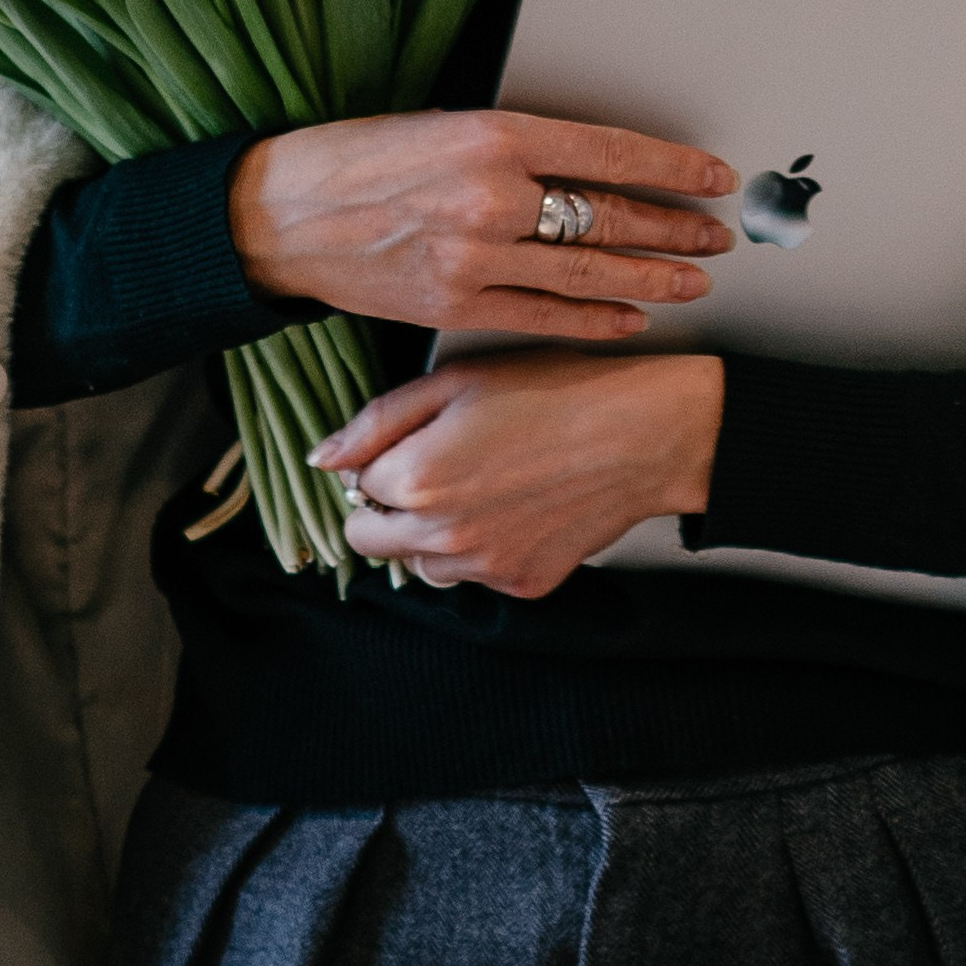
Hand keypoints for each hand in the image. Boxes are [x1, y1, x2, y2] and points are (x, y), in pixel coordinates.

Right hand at [228, 111, 736, 343]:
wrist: (279, 214)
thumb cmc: (356, 159)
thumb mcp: (441, 124)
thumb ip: (514, 148)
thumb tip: (585, 166)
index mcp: (493, 135)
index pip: (610, 153)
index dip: (672, 169)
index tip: (712, 177)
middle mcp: (491, 197)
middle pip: (609, 217)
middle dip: (673, 228)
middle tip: (716, 234)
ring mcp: (474, 259)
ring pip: (587, 272)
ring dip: (650, 277)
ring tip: (695, 279)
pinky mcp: (455, 307)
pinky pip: (544, 316)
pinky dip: (595, 318)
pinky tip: (631, 317)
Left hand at [312, 348, 726, 600]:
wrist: (641, 434)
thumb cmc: (553, 393)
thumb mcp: (455, 380)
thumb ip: (378, 421)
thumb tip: (324, 458)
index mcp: (415, 480)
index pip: (353, 488)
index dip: (379, 462)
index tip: (414, 442)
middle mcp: (441, 536)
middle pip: (371, 541)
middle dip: (388, 509)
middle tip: (435, 470)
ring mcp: (483, 567)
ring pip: (422, 564)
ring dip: (432, 534)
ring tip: (483, 485)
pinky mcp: (522, 585)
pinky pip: (476, 575)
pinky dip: (484, 548)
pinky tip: (518, 505)